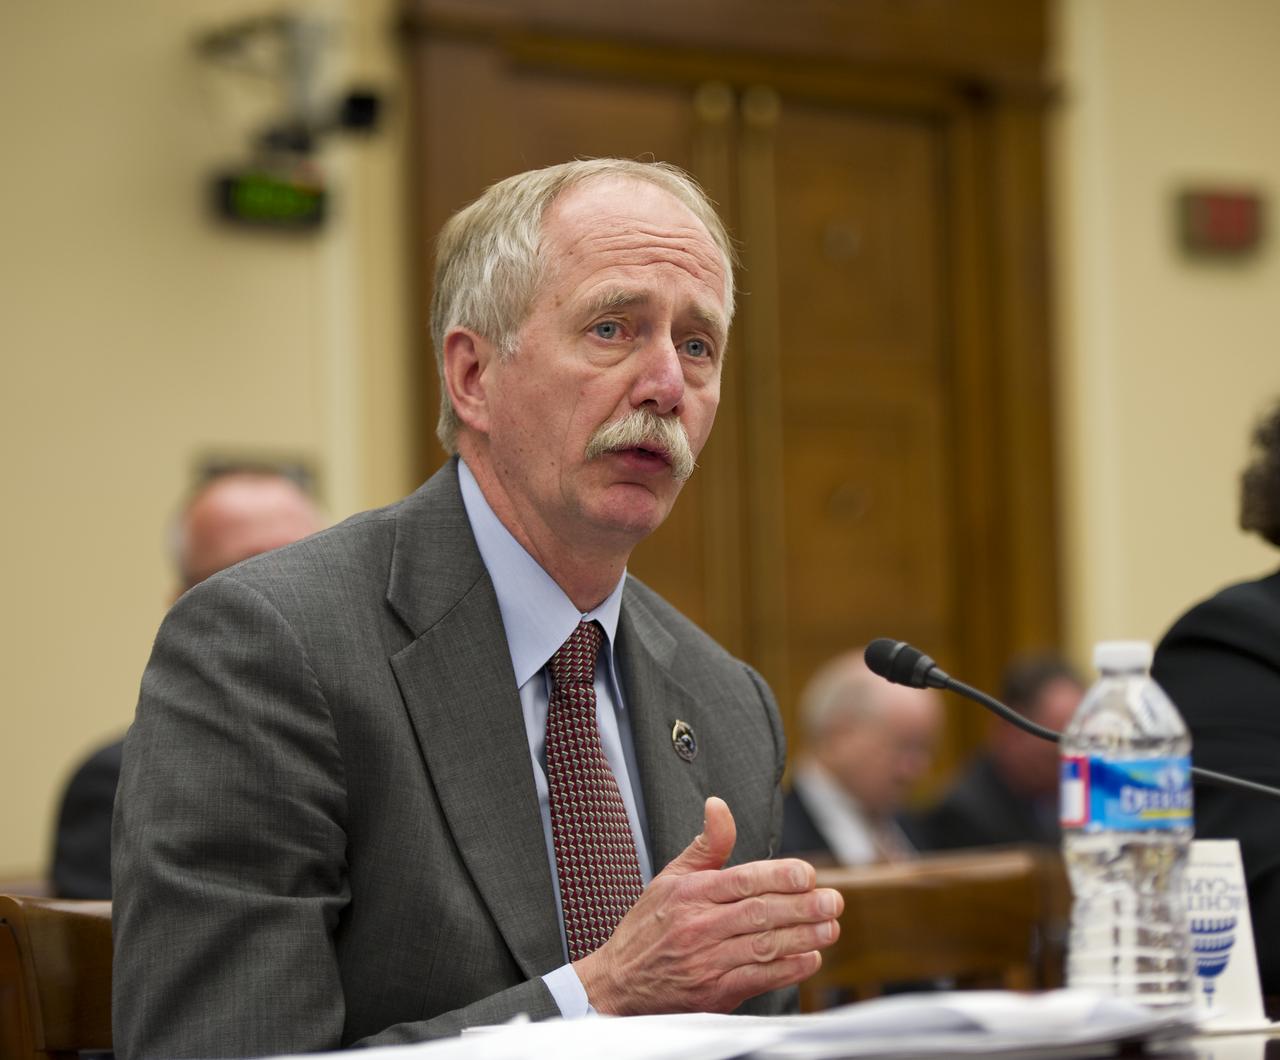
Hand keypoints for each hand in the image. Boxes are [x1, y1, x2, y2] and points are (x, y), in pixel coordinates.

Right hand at [574, 796, 842, 1014]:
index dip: (779, 876)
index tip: (808, 874)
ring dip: (802, 937)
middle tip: (833, 900)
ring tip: (830, 927)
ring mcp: (706, 960)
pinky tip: (809, 959)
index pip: (742, 879)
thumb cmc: (648, 927)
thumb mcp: (670, 877)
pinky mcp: (713, 992)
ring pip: (763, 946)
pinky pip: (758, 979)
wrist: (619, 983)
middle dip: (802, 906)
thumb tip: (718, 805)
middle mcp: (698, 925)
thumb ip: (705, 845)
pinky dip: (787, 970)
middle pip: (759, 913)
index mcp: (690, 893)